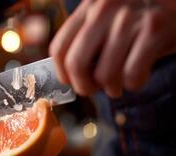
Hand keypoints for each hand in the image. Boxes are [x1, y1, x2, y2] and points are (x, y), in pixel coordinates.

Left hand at [49, 0, 175, 96]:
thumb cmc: (140, 15)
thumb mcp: (108, 16)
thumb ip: (88, 37)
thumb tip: (69, 74)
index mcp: (88, 7)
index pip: (58, 48)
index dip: (61, 73)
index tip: (70, 82)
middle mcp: (104, 9)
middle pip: (75, 64)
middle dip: (83, 87)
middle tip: (93, 89)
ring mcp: (129, 19)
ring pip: (104, 74)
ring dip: (111, 89)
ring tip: (118, 85)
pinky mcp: (155, 29)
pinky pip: (132, 74)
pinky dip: (134, 84)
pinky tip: (137, 78)